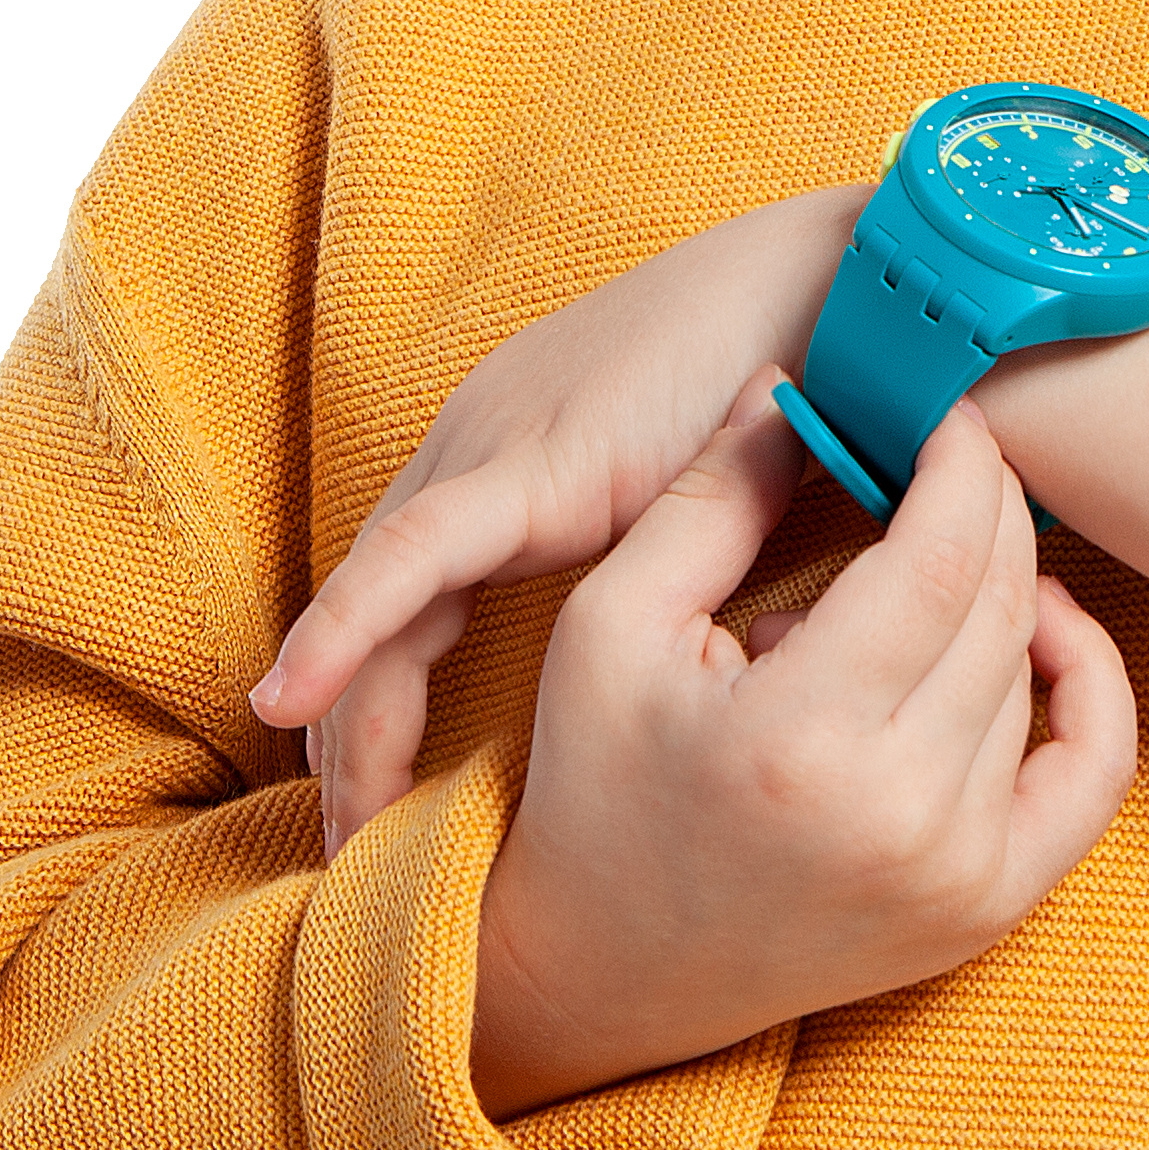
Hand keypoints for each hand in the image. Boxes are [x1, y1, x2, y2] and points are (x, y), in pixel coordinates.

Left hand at [254, 184, 866, 847]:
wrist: (855, 290)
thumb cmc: (814, 390)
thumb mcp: (737, 518)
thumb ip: (704, 582)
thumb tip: (728, 692)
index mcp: (523, 470)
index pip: (417, 606)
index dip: (386, 707)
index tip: (384, 814)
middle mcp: (484, 459)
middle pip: (381, 624)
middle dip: (354, 745)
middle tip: (347, 859)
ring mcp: (493, 455)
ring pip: (377, 607)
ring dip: (347, 725)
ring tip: (338, 835)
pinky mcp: (526, 464)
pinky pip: (407, 560)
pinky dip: (341, 631)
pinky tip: (293, 703)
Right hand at [463, 381, 1139, 1117]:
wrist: (604, 970)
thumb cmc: (598, 786)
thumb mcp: (612, 625)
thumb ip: (713, 497)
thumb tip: (796, 379)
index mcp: (797, 741)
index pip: (938, 559)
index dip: (960, 463)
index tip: (944, 412)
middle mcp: (897, 818)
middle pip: (999, 603)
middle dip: (987, 505)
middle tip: (947, 454)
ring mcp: (955, 876)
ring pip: (1032, 669)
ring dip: (993, 591)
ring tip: (901, 580)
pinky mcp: (987, 910)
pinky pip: (1093, 770)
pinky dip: (1089, 683)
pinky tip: (1041, 625)